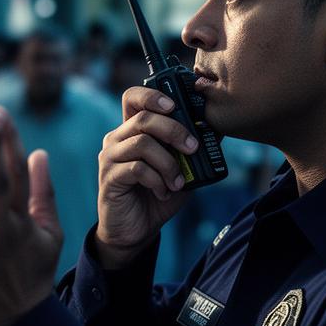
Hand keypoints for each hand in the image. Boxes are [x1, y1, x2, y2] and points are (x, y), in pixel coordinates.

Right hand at [95, 86, 196, 268]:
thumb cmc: (157, 195)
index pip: (133, 98)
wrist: (136, 229)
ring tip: (178, 181)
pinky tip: (163, 191)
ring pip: (142, 143)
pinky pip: (137, 169)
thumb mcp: (181, 169)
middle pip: (144, 118)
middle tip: (193, 148)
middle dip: (175, 130)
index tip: (174, 106)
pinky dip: (157, 180)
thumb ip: (190, 150)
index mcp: (132, 131)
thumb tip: (216, 130)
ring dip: (168, 163)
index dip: (152, 95)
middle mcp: (117, 139)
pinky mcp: (109, 177)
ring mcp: (110, 157)